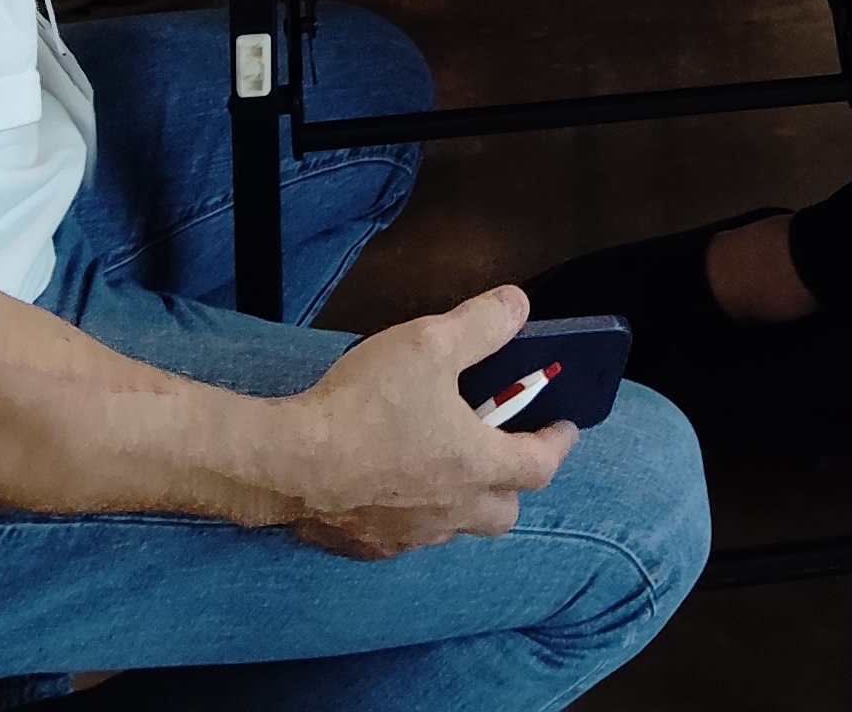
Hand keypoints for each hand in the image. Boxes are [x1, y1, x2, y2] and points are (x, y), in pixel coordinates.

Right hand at [281, 286, 574, 557]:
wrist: (287, 462)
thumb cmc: (363, 404)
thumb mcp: (429, 344)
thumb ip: (481, 325)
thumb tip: (518, 306)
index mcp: (476, 466)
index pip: (540, 465)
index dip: (557, 442)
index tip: (563, 426)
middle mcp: (451, 511)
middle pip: (504, 513)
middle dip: (513, 484)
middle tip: (502, 449)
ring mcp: (409, 535)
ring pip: (454, 527)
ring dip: (461, 500)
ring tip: (444, 465)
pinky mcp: (368, 545)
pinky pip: (405, 536)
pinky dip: (412, 514)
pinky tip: (391, 487)